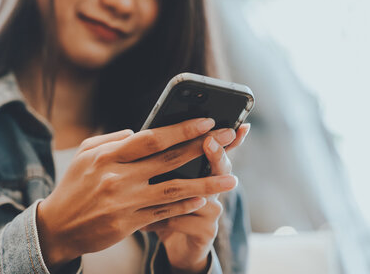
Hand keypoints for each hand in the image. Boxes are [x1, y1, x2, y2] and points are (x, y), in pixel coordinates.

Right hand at [36, 118, 238, 271]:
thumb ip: (112, 140)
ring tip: (231, 180)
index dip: (181, 129)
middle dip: (202, 147)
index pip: (151, 138)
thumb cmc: (73, 186)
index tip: (206, 121)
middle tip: (230, 137)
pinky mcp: (128, 224)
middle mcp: (117, 178)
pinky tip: (204, 199)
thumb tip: (138, 132)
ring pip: (173, 190)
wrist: (58, 227)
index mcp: (107, 156)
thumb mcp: (85, 154)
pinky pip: (163, 213)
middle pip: (168, 160)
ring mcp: (124, 203)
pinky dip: (185, 206)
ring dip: (205, 183)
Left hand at [142, 124, 250, 273]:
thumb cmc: (166, 204)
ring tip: (178, 184)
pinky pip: (185, 222)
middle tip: (208, 142)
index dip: (228, 137)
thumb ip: (158, 159)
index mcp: (202, 170)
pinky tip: (145, 222)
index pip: (216, 148)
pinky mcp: (206, 231)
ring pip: (203, 196)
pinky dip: (163, 221)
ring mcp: (212, 210)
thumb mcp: (162, 179)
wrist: (175, 244)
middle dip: (216, 154)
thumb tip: (135, 132)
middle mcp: (213, 188)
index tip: (234, 125)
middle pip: (220, 168)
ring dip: (187, 190)